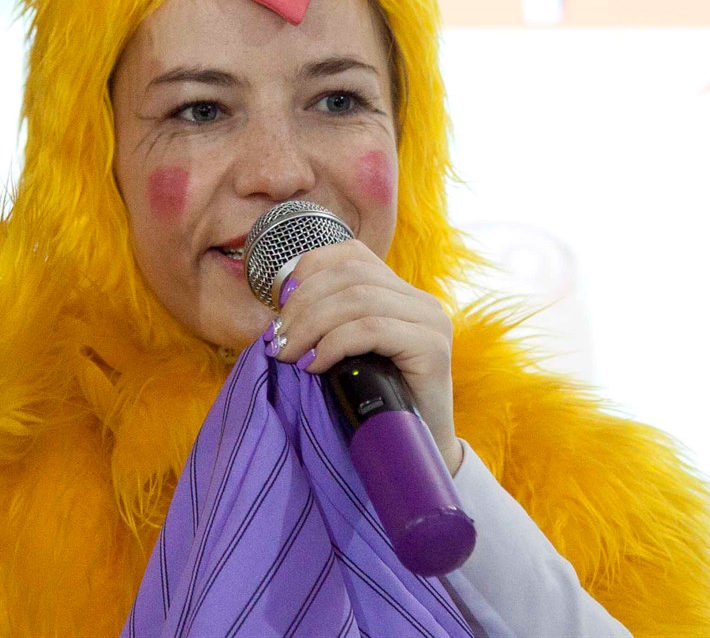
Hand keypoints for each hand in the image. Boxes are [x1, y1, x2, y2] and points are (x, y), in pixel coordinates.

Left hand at [270, 239, 462, 473]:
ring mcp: (431, 322)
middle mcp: (420, 300)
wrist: (419, 454)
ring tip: (290, 354)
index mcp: (400, 294)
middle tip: (277, 339)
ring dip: (312, 324)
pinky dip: (334, 344)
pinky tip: (315, 366)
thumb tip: (277, 316)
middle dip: (303, 303)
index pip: (352, 255)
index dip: (310, 268)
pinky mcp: (432, 348)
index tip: (279, 304)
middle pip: (351, 274)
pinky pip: (372, 329)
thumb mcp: (346, 355)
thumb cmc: (373, 405)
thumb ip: (327, 326)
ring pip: (358, 299)